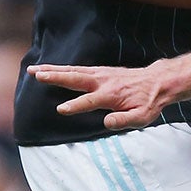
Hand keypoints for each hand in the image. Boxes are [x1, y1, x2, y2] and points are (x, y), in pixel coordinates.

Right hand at [29, 62, 175, 130]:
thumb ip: (125, 120)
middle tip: (37, 75)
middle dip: (55, 77)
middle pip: (75, 78)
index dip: (75, 106)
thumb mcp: (142, 117)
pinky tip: (48, 68)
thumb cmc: (148, 102)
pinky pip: (76, 68)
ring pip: (72, 70)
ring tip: (33, 69)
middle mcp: (102, 81)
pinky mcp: (98, 70)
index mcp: (111, 95)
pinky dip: (60, 67)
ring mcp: (100, 73)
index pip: (89, 101)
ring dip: (52, 69)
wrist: (157, 81)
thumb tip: (107, 123)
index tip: (60, 109)